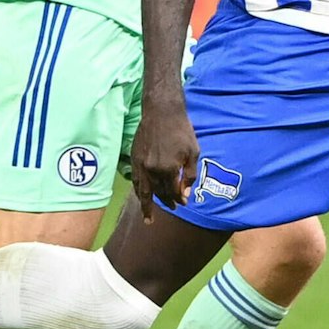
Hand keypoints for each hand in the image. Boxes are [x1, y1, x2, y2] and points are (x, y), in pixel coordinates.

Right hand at [130, 96, 200, 218]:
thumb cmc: (182, 130)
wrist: (162, 112)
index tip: (184, 203)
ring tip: (149, 216)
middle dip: (167, 202)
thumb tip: (184, 193)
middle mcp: (152, 170)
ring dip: (147, 204)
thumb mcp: (193, 152)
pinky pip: (135, 181)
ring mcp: (141, 165)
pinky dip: (138, 192)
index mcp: (168, 168)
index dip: (179, 198)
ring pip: (143, 191)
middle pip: (158, 193)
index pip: (173, 191)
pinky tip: (141, 197)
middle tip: (174, 208)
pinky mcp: (134, 158)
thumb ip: (190, 175)